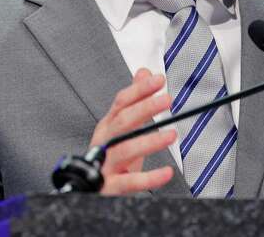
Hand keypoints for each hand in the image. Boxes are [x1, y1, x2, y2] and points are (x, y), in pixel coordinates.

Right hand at [90, 68, 176, 194]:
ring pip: (124, 150)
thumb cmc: (110, 158)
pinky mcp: (110, 187)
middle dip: (144, 108)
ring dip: (149, 141)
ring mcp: (105, 165)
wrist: (92, 190)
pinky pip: (130, 182)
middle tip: (166, 99)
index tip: (158, 80)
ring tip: (171, 135)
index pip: (121, 103)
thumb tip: (144, 73)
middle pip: (122, 122)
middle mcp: (104, 143)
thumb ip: (135, 100)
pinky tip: (166, 172)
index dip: (139, 90)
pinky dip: (150, 178)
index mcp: (108, 127)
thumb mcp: (123, 128)